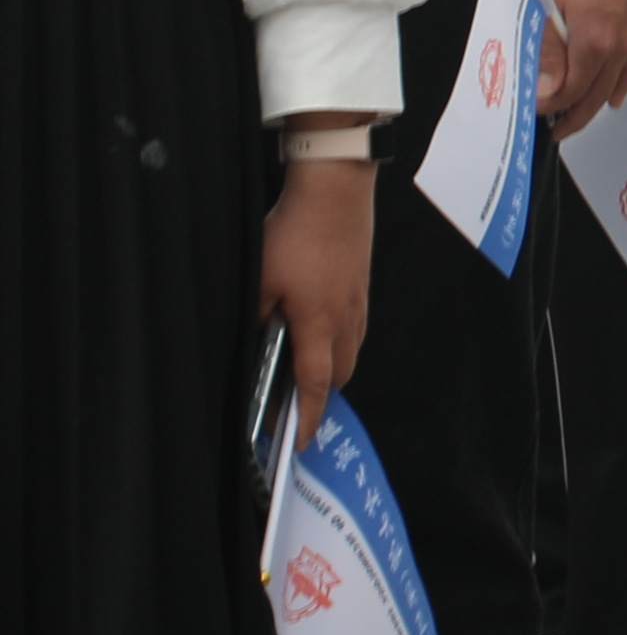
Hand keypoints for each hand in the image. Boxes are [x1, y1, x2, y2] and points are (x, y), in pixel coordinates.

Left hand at [261, 140, 373, 419]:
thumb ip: (257, 316)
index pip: (315, 384)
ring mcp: (358, 301)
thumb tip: (256, 339)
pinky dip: (341, 341)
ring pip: (351, 350)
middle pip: (341, 373)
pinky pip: (356, 326)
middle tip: (298, 404)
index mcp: (318, 323)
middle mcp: (345, 318)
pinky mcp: (362, 284)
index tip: (301, 441)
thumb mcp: (259, 280)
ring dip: (333, 367)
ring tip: (308, 369)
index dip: (308, 417)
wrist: (335, 192)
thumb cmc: (294, 234)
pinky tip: (322, 329)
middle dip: (323, 395)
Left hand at [538, 0, 626, 126]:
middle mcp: (620, 45)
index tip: (536, 112)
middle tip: (557, 131)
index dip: (552, 107)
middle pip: (596, 95)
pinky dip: (621, 85)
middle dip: (575, 116)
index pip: (572, 91)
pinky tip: (614, 93)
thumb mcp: (548, 1)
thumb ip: (548, 50)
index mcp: (594, 42)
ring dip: (596, 105)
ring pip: (617, 84)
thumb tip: (546, 88)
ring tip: (579, 117)